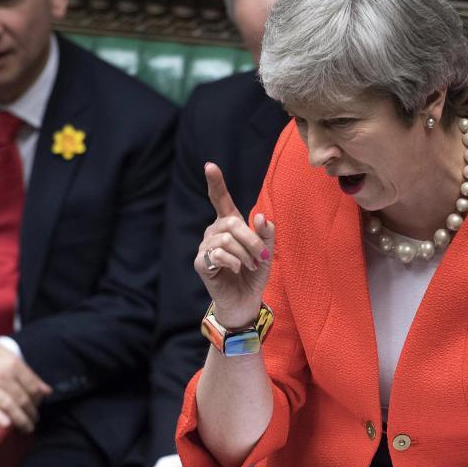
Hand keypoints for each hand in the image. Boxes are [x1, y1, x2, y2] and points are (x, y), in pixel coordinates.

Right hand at [0, 329, 50, 432]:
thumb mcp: (10, 356)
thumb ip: (28, 374)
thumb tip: (47, 391)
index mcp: (13, 364)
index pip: (33, 387)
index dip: (38, 400)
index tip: (39, 405)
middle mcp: (1, 374)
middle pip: (22, 398)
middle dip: (31, 412)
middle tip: (34, 420)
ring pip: (8, 405)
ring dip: (20, 420)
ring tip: (27, 427)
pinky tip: (7, 425)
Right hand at [195, 163, 275, 328]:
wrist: (245, 300)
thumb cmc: (254, 273)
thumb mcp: (266, 251)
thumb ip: (266, 234)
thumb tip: (259, 216)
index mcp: (229, 224)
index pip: (220, 199)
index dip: (215, 183)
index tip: (209, 165)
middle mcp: (214, 232)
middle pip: (231, 223)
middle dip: (251, 240)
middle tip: (261, 257)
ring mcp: (205, 247)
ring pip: (226, 240)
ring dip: (244, 254)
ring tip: (250, 266)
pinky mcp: (201, 263)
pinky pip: (218, 254)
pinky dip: (233, 262)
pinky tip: (236, 270)